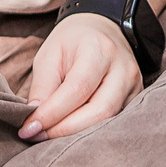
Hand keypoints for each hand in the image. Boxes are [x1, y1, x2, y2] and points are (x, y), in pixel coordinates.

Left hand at [18, 13, 142, 140]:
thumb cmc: (71, 43)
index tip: (29, 129)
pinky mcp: (136, 98)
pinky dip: (89, 131)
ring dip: (76, 134)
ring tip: (51, 135)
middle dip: (65, 130)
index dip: (52, 114)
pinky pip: (114, 123)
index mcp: (99, 49)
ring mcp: (134, 85)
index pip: (77, 89)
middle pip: (99, 111)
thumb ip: (42, 88)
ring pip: (108, 121)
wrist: (101, 30)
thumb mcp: (49, 56)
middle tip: (38, 136)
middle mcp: (123, 68)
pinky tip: (70, 131)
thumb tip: (35, 123)